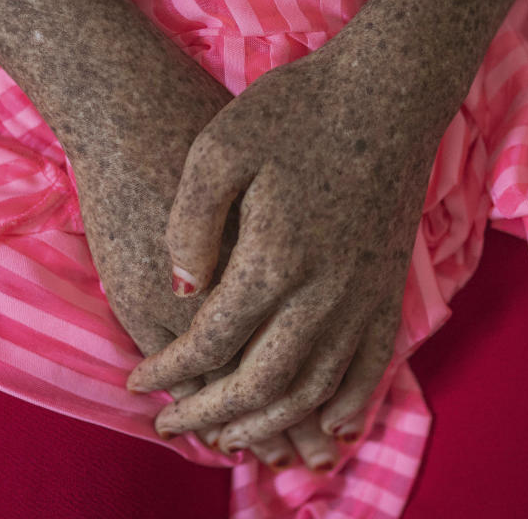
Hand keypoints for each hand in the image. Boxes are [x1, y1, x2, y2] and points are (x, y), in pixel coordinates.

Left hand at [127, 37, 445, 450]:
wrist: (387, 90)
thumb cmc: (296, 109)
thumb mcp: (220, 147)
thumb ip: (191, 223)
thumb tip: (182, 289)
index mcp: (273, 259)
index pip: (209, 341)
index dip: (168, 370)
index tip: (136, 384)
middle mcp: (323, 292)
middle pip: (260, 383)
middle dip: (210, 414)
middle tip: (172, 426)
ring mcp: (364, 294)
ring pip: (316, 388)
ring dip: (270, 423)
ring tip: (233, 437)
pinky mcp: (390, 287)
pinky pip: (374, 366)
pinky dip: (349, 406)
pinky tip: (330, 428)